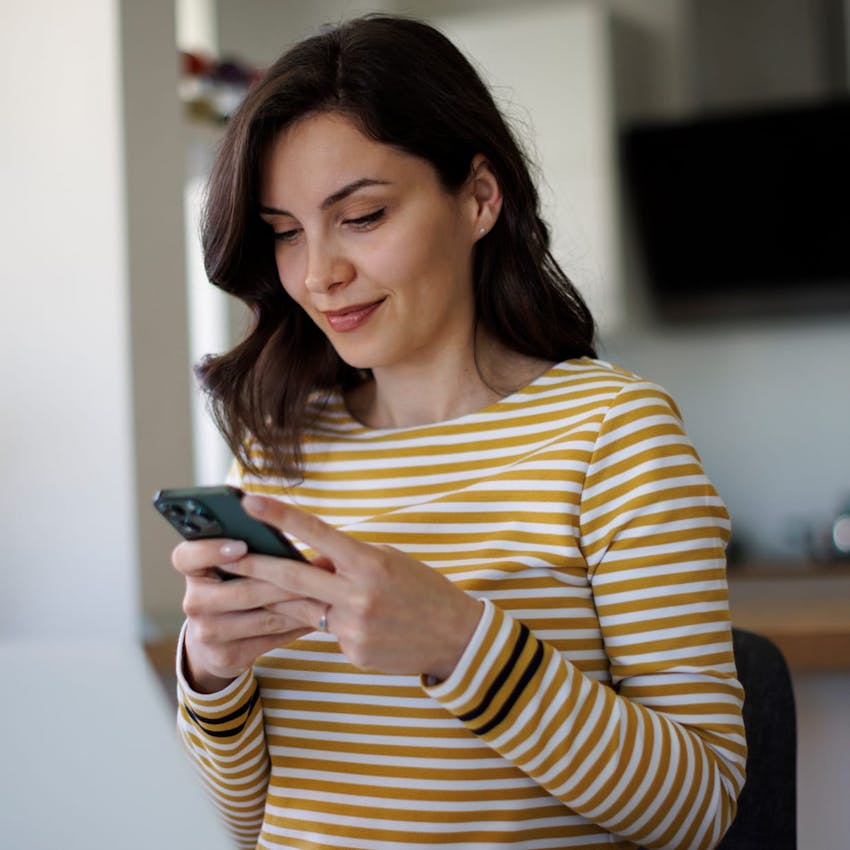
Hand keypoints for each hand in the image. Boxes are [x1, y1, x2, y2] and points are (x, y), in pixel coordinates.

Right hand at [171, 538, 314, 691]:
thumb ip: (250, 545)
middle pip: (242, 590)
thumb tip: (296, 522)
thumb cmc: (233, 586)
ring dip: (299, 603)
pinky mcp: (227, 656)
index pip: (187, 556)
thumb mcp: (231, 566)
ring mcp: (208, 633)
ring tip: (328, 591)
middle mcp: (194, 602)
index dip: (212, 550)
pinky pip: (272, 637)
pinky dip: (298, 624)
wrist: (215, 642)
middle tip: (317, 569)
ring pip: (263, 616)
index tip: (241, 545)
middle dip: (284, 580)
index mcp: (192, 571)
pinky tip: (320, 614)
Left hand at [230, 495, 483, 680]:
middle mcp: (359, 596)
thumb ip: (347, 560)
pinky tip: (351, 619)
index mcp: (370, 563)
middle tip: (222, 555)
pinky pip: (327, 633)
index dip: (281, 516)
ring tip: (253, 585)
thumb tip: (310, 562)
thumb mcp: (390, 561)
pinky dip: (329, 621)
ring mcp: (354, 628)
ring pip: (301, 609)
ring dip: (277, 597)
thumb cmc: (423, 588)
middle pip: (293, 578)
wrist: (456, 637)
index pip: (317, 533)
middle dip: (253, 566)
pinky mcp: (353, 653)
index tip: (250, 501)